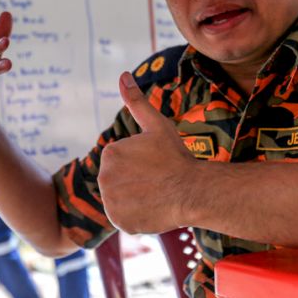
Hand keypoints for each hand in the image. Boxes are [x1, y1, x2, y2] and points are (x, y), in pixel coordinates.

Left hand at [97, 72, 197, 233]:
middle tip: (158, 179)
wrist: (193, 191)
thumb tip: (122, 75)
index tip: (156, 163)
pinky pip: (125, 217)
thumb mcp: (156, 125)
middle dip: (135, 180)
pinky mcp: (120, 222)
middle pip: (119, 179)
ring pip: (121, 198)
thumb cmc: (177, 156)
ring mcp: (110, 203)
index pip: (121, 160)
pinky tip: (153, 208)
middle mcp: (103, 178)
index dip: (141, 162)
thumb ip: (136, 101)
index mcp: (109, 153)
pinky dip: (137, 215)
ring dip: (135, 197)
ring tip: (156, 193)